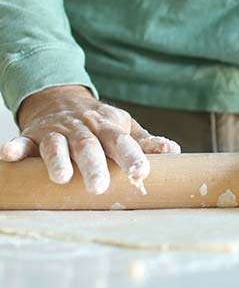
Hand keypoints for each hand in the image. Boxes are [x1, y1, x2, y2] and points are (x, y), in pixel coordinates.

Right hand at [0, 85, 179, 193]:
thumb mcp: (124, 127)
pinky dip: (16, 148)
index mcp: (108, 127)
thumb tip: (174, 151)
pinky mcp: (33, 135)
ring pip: (57, 145)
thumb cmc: (100, 123)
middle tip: (100, 187)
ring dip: (57, 160)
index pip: (122, 141)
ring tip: (61, 178)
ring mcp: (57, 131)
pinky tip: (9, 155)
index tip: (142, 173)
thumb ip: (145, 141)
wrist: (62, 99)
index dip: (132, 156)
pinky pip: (23, 141)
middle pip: (89, 146)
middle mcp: (82, 128)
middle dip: (94, 165)